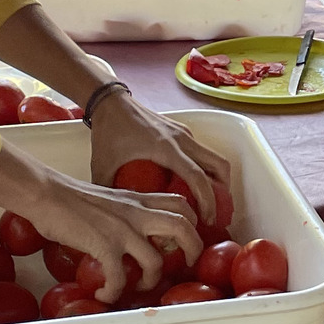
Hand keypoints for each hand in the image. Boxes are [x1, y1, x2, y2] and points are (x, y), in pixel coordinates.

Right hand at [0, 143, 199, 302]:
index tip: (187, 239)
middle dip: (193, 250)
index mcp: (137, 199)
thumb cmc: (68, 196)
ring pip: (156, 260)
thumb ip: (125, 212)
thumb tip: (129, 234)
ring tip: (137, 286)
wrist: (45, 193)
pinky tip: (105, 293)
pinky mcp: (104, 245)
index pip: (180, 204)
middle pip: (183, 227)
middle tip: (186, 264)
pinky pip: (120, 277)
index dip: (193, 222)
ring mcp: (122, 230)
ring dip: (150, 280)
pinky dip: (114, 291)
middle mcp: (136, 213)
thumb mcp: (108, 199)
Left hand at [88, 89, 229, 225]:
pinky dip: (207, 168)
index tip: (207, 220)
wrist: (110, 102)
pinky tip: (192, 183)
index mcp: (166, 149)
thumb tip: (115, 216)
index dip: (207, 200)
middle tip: (212, 214)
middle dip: (222, 192)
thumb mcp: (102, 166)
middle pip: (219, 165)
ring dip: (218, 179)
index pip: (197, 176)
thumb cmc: (108, 132)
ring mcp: (184, 133)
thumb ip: (108, 193)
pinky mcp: (181, 131)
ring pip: (214, 157)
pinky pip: (203, 152)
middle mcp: (181, 139)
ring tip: (208, 201)